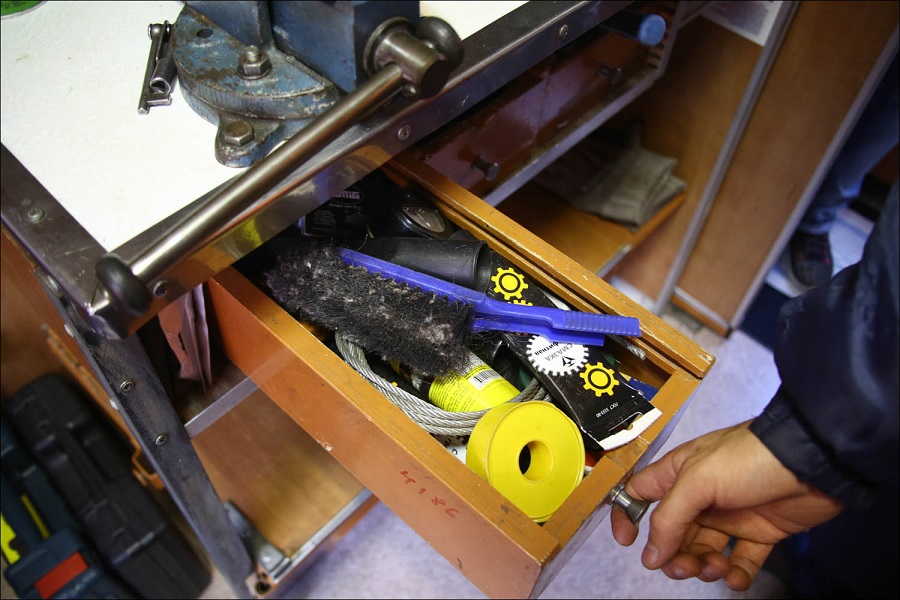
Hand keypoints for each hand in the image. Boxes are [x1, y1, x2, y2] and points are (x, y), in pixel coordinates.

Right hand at [610, 421, 844, 589]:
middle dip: (674, 554)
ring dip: (704, 565)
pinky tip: (736, 576)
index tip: (629, 543)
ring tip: (717, 566)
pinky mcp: (758, 532)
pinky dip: (735, 575)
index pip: (640, 495)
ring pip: (702, 550)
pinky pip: (739, 561)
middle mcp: (700, 496)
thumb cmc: (749, 457)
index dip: (628, 517)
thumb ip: (669, 518)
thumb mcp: (698, 480)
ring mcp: (729, 515)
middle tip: (686, 565)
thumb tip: (649, 555)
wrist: (810, 463)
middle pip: (672, 534)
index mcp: (679, 474)